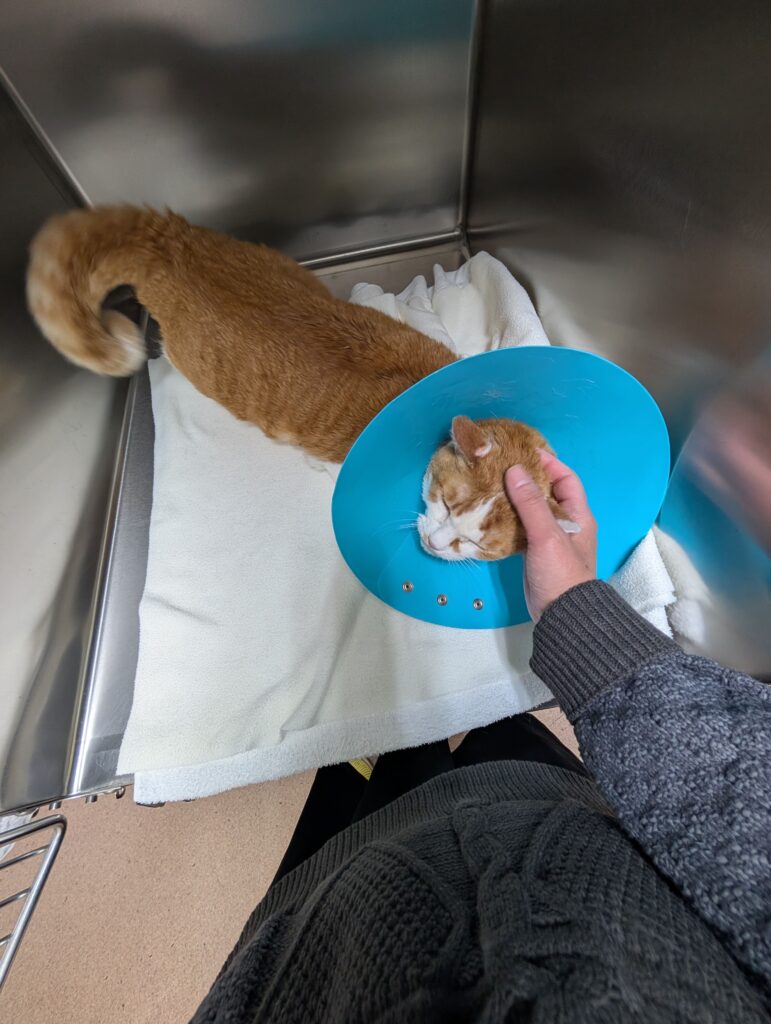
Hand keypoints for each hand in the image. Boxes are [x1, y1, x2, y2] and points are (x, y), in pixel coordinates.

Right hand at [504, 451, 596, 620]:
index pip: (565, 478)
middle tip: (499, 467)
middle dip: (525, 478)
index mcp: (577, 515)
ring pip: (531, 510)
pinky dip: (508, 518)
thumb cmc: (561, 573)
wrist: (562, 615)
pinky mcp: (535, 552)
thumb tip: (514, 470)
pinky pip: (521, 527)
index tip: (522, 452)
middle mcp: (565, 523)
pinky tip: (490, 514)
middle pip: (546, 491)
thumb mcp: (546, 535)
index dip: (547, 463)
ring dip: (514, 498)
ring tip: (490, 485)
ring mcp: (550, 538)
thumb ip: (530, 503)